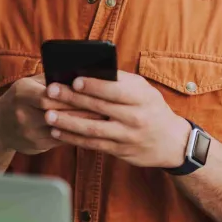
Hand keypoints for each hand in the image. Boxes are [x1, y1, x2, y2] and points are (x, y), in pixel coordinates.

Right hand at [0, 74, 102, 154]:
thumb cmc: (19, 99)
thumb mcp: (28, 84)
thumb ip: (49, 79)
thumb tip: (77, 72)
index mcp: (21, 93)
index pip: (49, 95)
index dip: (70, 95)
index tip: (91, 93)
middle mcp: (22, 113)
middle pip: (57, 112)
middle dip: (81, 110)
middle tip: (105, 108)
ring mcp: (28, 131)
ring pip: (61, 128)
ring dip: (82, 124)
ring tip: (103, 120)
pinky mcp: (35, 145)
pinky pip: (60, 140)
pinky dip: (76, 134)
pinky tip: (90, 131)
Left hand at [43, 71, 190, 168]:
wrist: (172, 142)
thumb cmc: (151, 107)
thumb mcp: (144, 90)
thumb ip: (120, 80)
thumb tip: (88, 70)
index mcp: (141, 98)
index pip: (114, 90)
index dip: (93, 85)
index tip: (74, 80)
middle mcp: (135, 117)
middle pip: (99, 108)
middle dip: (72, 100)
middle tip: (51, 92)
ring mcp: (127, 136)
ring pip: (92, 129)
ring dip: (68, 123)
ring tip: (48, 115)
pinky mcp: (120, 151)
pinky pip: (92, 144)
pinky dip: (73, 138)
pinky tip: (57, 132)